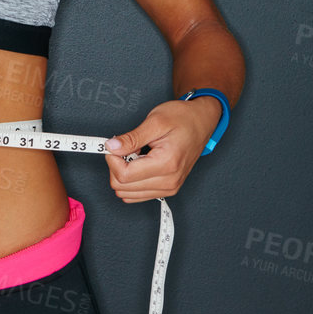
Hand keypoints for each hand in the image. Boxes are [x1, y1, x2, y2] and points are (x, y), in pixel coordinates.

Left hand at [103, 96, 221, 202]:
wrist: (201, 123)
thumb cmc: (182, 119)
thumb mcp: (155, 121)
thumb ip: (131, 138)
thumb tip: (111, 148)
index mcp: (166, 164)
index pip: (124, 176)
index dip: (112, 159)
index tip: (114, 145)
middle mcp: (169, 182)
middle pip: (123, 187)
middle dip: (117, 166)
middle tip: (127, 148)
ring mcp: (169, 188)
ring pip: (128, 194)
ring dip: (125, 173)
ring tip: (136, 154)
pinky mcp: (167, 189)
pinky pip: (137, 194)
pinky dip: (132, 180)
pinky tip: (139, 163)